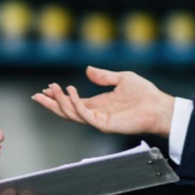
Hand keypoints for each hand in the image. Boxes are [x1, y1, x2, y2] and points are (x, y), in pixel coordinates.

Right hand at [31, 66, 174, 136]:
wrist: (158, 106)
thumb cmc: (145, 94)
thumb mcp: (122, 78)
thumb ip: (103, 76)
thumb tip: (87, 70)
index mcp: (98, 104)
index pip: (72, 102)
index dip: (59, 96)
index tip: (47, 88)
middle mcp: (95, 113)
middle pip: (66, 110)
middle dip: (51, 104)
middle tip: (37, 95)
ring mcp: (98, 120)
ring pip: (71, 114)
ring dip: (59, 102)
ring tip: (52, 88)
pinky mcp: (103, 124)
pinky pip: (84, 114)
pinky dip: (75, 103)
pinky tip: (70, 90)